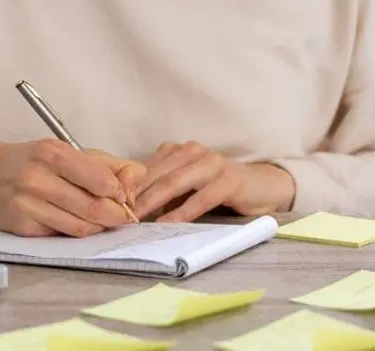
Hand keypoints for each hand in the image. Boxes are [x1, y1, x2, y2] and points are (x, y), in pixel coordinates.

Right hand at [0, 139, 142, 237]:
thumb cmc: (33, 162)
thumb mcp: (68, 151)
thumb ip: (107, 165)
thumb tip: (136, 183)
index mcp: (53, 154)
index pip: (101, 180)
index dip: (120, 194)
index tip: (124, 198)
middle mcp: (38, 178)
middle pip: (94, 208)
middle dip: (115, 216)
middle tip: (123, 217)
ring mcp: (27, 205)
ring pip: (80, 227)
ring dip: (98, 227)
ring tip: (101, 220)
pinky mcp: (22, 227)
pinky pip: (61, 235)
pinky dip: (75, 232)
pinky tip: (76, 222)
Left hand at [131, 141, 295, 222]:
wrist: (263, 185)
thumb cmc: (219, 187)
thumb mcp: (188, 185)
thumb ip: (165, 189)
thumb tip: (132, 205)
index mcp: (180, 150)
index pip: (147, 168)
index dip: (129, 186)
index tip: (111, 203)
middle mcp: (193, 151)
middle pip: (156, 175)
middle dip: (135, 196)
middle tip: (117, 214)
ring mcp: (211, 163)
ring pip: (174, 184)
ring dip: (152, 203)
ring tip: (135, 219)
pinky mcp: (228, 181)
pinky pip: (199, 198)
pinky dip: (181, 212)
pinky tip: (166, 224)